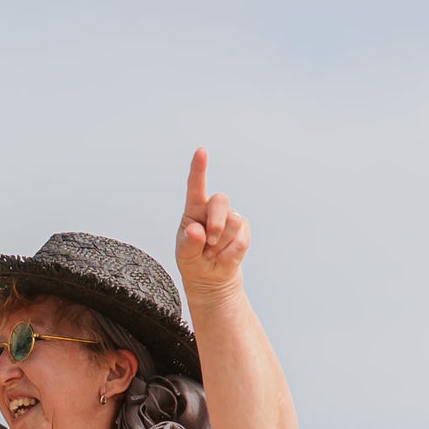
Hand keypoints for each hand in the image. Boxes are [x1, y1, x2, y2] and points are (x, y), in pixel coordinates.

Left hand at [176, 149, 249, 303]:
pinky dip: (230, 254)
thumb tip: (196, 230)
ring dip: (220, 244)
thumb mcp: (185, 255)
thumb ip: (189, 243)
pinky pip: (241, 241)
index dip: (199, 169)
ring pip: (233, 224)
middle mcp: (213, 209)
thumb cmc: (193, 261)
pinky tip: (223, 256)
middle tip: (208, 242)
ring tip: (212, 252)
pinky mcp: (244, 231)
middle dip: (216, 223)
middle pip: (221, 201)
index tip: (201, 151)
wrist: (210, 277)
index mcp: (194, 209)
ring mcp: (231, 218)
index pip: (196, 186)